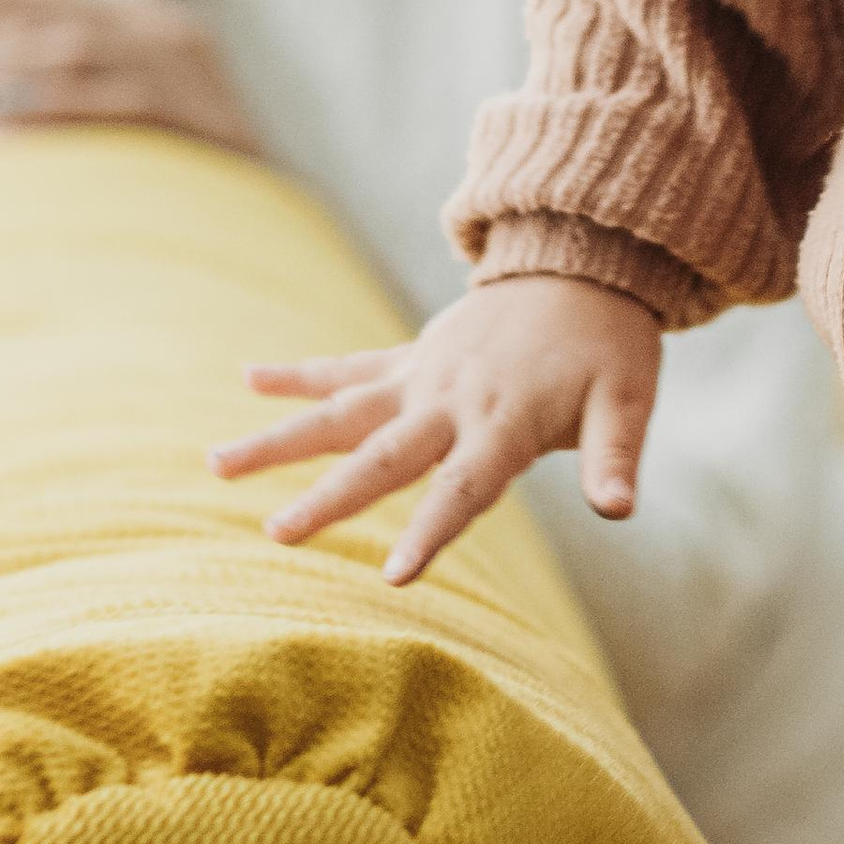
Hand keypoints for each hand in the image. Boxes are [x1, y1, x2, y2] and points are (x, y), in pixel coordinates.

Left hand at [0, 0, 259, 154]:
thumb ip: (2, 42)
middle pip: (28, 12)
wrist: (272, 235)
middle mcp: (156, 22)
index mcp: (123, 11)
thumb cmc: (159, 174)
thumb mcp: (78, 97)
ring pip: (62, 46)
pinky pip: (115, 98)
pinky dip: (52, 101)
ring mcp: (185, 63)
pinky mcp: (204, 113)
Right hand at [210, 271, 661, 584]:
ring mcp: (421, 376)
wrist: (584, 264)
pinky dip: (299, 373)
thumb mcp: (628, 400)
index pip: (463, 488)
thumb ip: (615, 457)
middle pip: (382, 457)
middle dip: (330, 499)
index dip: (430, 532)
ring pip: (339, 411)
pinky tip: (247, 377)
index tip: (394, 578)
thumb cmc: (609, 346)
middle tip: (276, 535)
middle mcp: (449, 401)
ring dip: (278, 437)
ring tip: (215, 463)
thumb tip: (619, 511)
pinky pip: (347, 367)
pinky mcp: (410, 357)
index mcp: (503, 422)